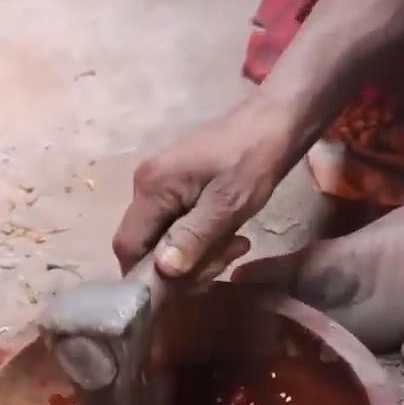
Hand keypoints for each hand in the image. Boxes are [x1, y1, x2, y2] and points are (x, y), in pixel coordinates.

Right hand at [112, 97, 295, 278]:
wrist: (276, 120)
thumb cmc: (254, 159)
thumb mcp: (229, 203)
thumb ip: (194, 237)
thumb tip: (163, 271)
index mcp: (151, 187)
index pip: (127, 246)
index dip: (149, 275)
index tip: (188, 284)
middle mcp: (145, 186)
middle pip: (145, 246)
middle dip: (182, 266)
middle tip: (226, 258)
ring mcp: (160, 185)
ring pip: (164, 240)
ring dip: (197, 254)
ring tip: (236, 244)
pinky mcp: (177, 186)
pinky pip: (177, 225)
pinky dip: (200, 238)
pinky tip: (231, 234)